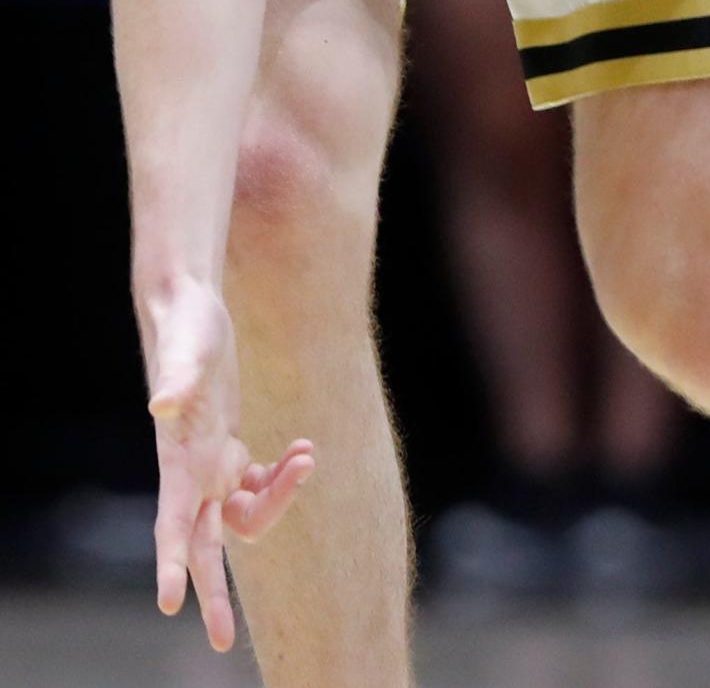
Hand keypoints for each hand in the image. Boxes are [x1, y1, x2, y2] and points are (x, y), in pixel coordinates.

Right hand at [143, 279, 314, 651]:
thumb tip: (161, 403)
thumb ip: (176, 378)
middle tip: (219, 645)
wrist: (191, 306)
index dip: (169, 565)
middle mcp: (191, 470)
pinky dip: (281, 479)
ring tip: (306, 458)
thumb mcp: (185, 349)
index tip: (170, 606)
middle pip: (202, 545)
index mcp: (177, 459)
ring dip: (277, 502)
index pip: (170, 524)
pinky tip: (304, 454)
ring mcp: (210, 461)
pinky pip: (254, 484)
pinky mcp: (227, 445)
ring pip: (241, 514)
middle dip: (212, 594)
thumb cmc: (186, 325)